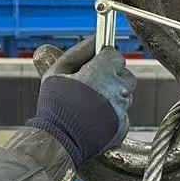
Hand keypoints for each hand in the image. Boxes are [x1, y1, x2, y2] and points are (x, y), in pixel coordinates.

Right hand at [28, 36, 136, 163]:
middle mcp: (116, 90)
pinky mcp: (123, 126)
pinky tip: (94, 118)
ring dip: (113, 95)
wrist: (57, 141)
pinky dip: (112, 114)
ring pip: (125, 94)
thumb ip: (78, 52)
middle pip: (124, 75)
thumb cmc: (54, 105)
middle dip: (111, 77)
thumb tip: (95, 39)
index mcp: (101, 73)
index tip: (94, 64)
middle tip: (92, 85)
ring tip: (90, 104)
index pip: (115, 55)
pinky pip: (123, 113)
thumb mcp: (57, 72)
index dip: (104, 58)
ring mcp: (122, 110)